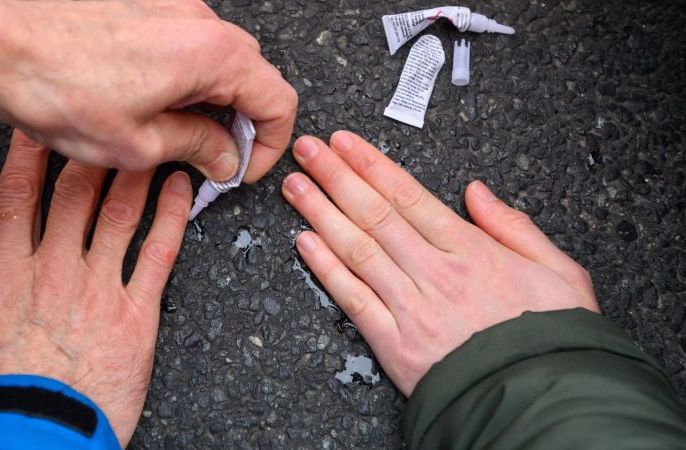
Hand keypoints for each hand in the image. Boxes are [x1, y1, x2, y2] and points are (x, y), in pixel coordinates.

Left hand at [0, 0, 296, 182]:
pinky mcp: (144, 5)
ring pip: (218, 58)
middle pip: (253, 74)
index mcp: (212, 54)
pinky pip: (185, 42)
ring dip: (212, 99)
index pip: (278, 100)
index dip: (269, 144)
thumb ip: (197, 148)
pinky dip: (185, 76)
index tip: (241, 168)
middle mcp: (199, 20)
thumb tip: (225, 157)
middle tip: (213, 158)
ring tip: (176, 134)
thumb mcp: (139, 145)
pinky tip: (150, 103)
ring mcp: (171, 6)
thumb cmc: (57, 89)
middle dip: (242, 122)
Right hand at [0, 130, 191, 445]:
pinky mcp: (134, 316)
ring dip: (136, 172)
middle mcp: (55, 269)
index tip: (40, 124)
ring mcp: (97, 289)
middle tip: (108, 118)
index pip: (17, 194)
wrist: (24, 442)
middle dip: (92, 150)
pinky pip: (159, 255)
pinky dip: (173, 218)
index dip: (29, 153)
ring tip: (152, 140)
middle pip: (76, 192)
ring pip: (121, 213)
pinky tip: (182, 191)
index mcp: (6, 271)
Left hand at [282, 131, 598, 395]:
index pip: (408, 196)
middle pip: (374, 214)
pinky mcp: (395, 345)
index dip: (371, 165)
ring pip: (357, 249)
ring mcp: (411, 308)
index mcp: (471, 251)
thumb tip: (477, 191)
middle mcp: (434, 273)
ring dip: (321, 213)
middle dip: (336, 177)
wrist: (541, 401)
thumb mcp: (560, 272)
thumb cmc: (553, 339)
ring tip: (295, 186)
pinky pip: (353, 300)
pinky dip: (326, 269)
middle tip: (308, 150)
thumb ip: (515, 226)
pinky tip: (305, 243)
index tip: (344, 143)